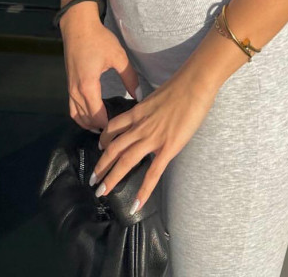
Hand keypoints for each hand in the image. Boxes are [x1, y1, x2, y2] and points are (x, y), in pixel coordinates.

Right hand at [62, 15, 139, 132]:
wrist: (78, 26)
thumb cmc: (98, 40)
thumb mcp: (118, 57)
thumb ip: (129, 77)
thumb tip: (139, 94)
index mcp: (88, 87)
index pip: (97, 116)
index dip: (108, 125)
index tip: (122, 128)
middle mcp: (76, 91)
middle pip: (86, 119)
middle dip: (100, 128)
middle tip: (116, 130)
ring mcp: (69, 88)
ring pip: (76, 115)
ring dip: (89, 124)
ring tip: (105, 127)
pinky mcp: (69, 84)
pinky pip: (72, 107)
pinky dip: (81, 116)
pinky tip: (92, 114)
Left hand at [89, 67, 217, 210]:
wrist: (194, 83)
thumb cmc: (181, 85)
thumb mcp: (157, 96)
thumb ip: (151, 108)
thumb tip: (152, 112)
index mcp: (137, 112)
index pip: (113, 127)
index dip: (103, 139)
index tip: (99, 148)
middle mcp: (140, 126)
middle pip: (113, 148)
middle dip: (101, 166)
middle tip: (93, 180)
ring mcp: (152, 138)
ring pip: (126, 161)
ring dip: (112, 178)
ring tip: (102, 192)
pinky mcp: (168, 148)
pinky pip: (153, 173)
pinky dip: (143, 191)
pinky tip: (136, 204)